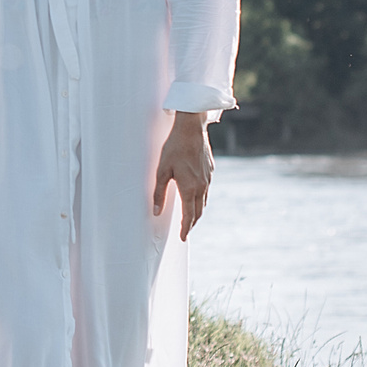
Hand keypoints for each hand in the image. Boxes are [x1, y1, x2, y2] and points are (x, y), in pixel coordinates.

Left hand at [153, 112, 212, 239]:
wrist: (191, 129)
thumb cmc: (174, 148)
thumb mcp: (161, 171)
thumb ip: (159, 193)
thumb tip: (156, 212)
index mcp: (189, 189)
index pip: (189, 216)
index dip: (186, 228)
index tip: (183, 237)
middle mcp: (201, 186)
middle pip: (198, 212)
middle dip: (192, 223)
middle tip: (186, 230)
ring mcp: (208, 179)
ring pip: (203, 201)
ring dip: (197, 211)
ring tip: (190, 216)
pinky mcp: (210, 171)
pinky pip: (206, 190)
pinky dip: (201, 198)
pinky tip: (195, 195)